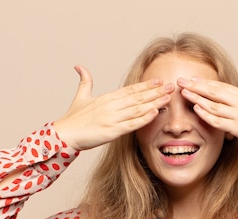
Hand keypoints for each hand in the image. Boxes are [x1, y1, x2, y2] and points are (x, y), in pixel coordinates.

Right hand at [53, 66, 173, 150]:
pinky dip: (144, 118)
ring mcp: (113, 118)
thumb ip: (85, 81)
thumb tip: (79, 66)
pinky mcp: (112, 131)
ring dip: (155, 102)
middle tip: (172, 86)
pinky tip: (155, 113)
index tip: (160, 81)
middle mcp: (112, 105)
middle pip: (138, 97)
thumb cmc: (73, 118)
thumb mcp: (81, 96)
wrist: (64, 134)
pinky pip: (132, 124)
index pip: (131, 89)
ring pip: (138, 109)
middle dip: (157, 92)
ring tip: (169, 97)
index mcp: (107, 97)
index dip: (146, 85)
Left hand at [177, 66, 237, 150]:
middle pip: (213, 92)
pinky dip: (206, 115)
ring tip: (183, 92)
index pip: (221, 86)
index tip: (192, 79)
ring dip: (197, 98)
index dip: (205, 82)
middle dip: (195, 86)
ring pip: (213, 105)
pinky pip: (218, 121)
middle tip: (180, 81)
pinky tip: (196, 109)